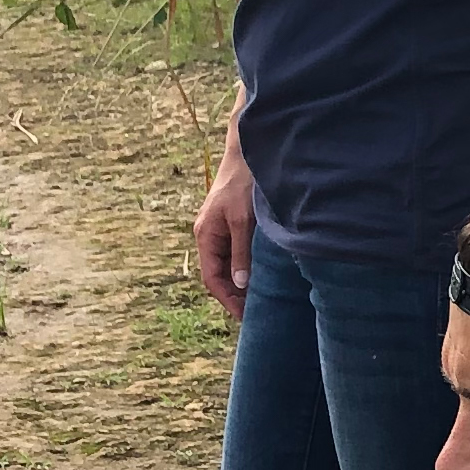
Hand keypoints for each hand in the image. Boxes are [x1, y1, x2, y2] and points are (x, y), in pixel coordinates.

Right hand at [194, 139, 254, 324]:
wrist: (248, 154)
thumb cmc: (242, 184)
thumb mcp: (243, 221)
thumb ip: (241, 253)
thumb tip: (240, 284)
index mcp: (206, 235)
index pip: (212, 278)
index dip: (227, 299)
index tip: (244, 316)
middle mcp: (210, 235)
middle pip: (219, 274)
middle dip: (235, 294)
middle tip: (256, 312)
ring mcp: (221, 229)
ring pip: (229, 264)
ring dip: (242, 281)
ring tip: (260, 299)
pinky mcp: (234, 224)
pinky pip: (237, 252)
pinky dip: (248, 266)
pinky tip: (263, 275)